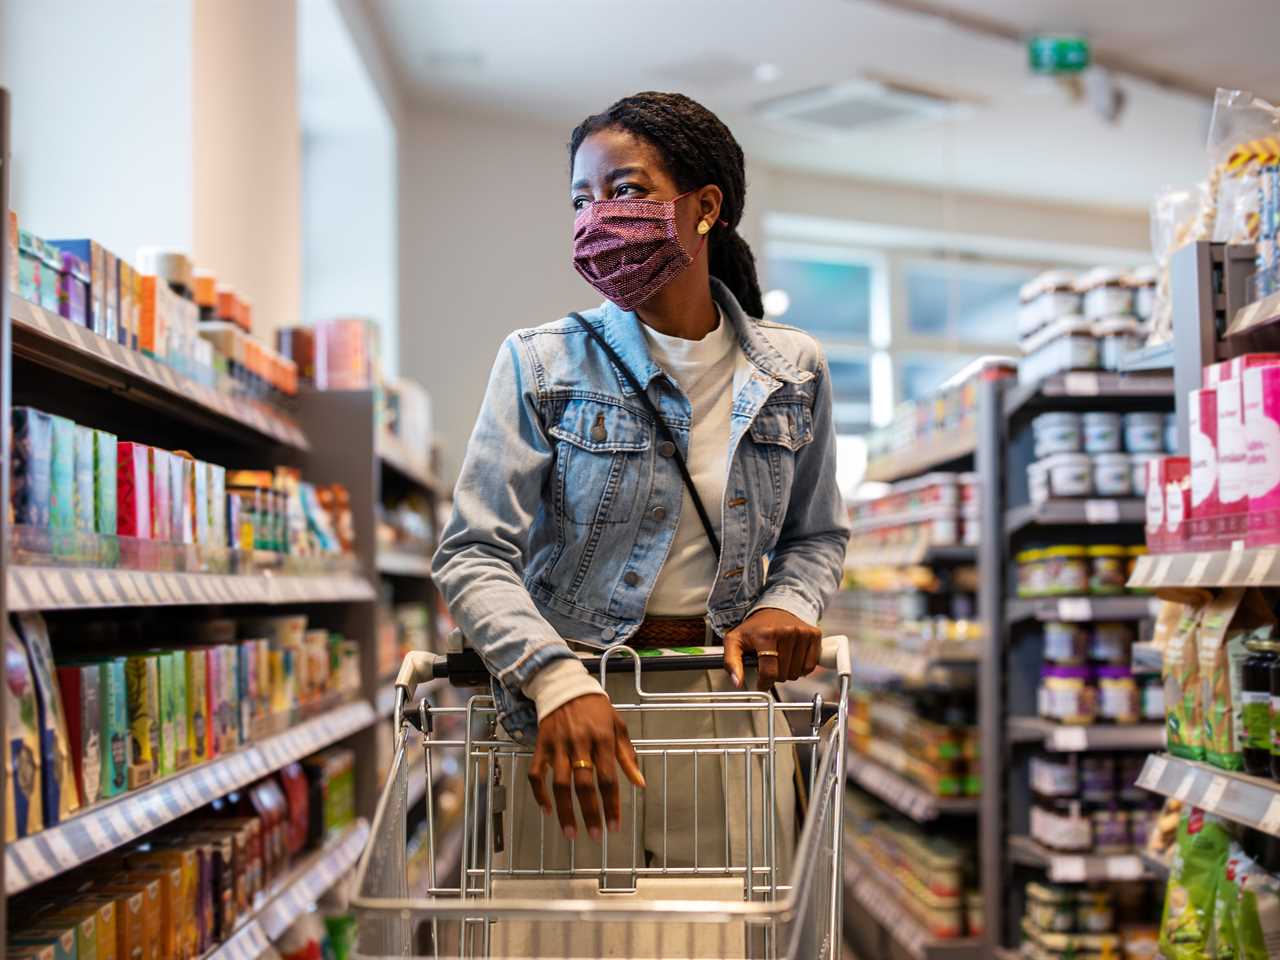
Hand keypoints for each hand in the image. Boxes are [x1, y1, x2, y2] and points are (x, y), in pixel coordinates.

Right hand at [528, 693, 644, 841]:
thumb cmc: (596, 708)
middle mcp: (580, 743)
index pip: (608, 778)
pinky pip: (536, 774)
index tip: (614, 827)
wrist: (565, 685)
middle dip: (590, 813)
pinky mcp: (541, 745)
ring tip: (571, 833)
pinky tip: (547, 811)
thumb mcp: (618, 726)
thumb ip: (628, 756)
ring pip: (559, 784)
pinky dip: (539, 794)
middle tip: (595, 836)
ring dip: (565, 811)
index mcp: (602, 739)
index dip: (611, 805)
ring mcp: (558, 745)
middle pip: (583, 785)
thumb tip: (639, 784)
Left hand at [724, 608, 821, 690]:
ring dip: (788, 672)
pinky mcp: (814, 634)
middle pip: (783, 674)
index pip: (769, 672)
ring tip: (781, 660)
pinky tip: (793, 659)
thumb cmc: (754, 628)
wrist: (774, 609)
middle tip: (770, 664)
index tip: (761, 683)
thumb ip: (731, 662)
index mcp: (765, 634)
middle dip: (775, 675)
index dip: (764, 683)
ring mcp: (802, 633)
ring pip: (797, 673)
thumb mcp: (734, 641)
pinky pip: (810, 666)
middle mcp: (786, 631)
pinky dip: (802, 668)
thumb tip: (737, 682)